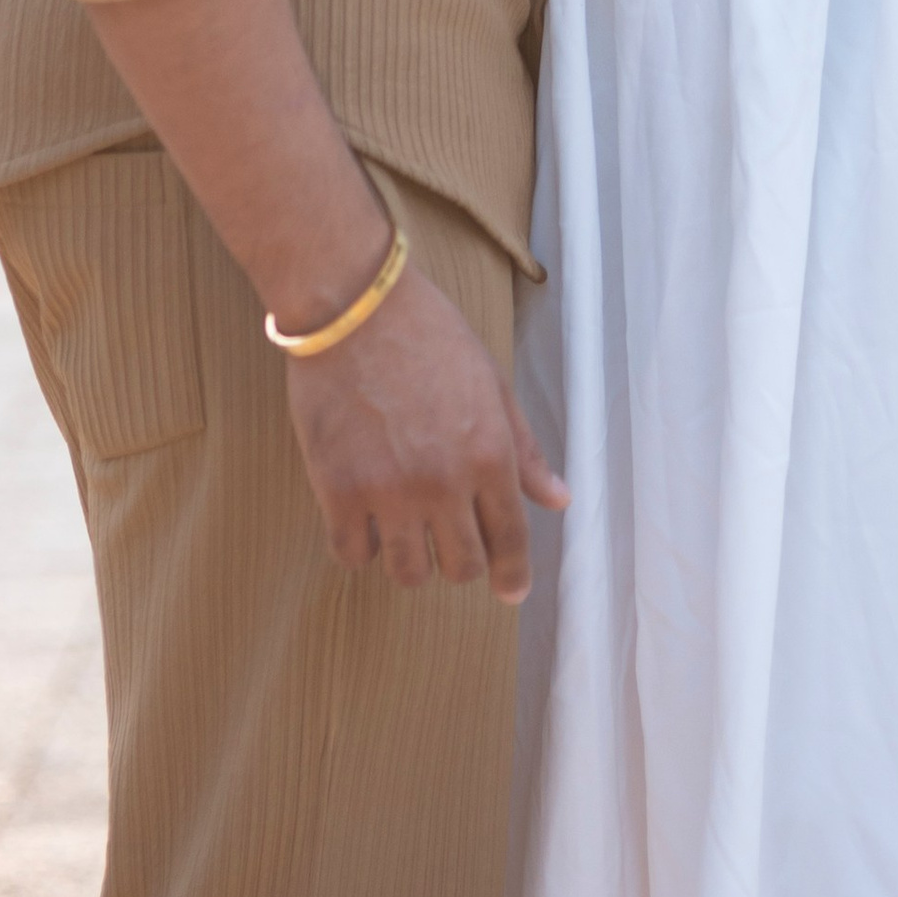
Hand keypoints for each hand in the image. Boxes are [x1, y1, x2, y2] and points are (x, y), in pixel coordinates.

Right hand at [284, 256, 567, 600]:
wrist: (355, 306)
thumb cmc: (429, 334)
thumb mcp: (491, 383)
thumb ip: (524, 449)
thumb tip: (559, 499)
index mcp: (489, 454)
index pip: (510, 539)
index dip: (513, 574)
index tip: (511, 590)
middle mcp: (444, 483)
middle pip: (462, 566)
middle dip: (461, 561)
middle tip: (448, 540)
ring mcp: (389, 491)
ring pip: (408, 572)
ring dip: (411, 559)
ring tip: (404, 531)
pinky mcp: (338, 491)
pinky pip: (351, 554)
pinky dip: (360, 546)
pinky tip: (362, 520)